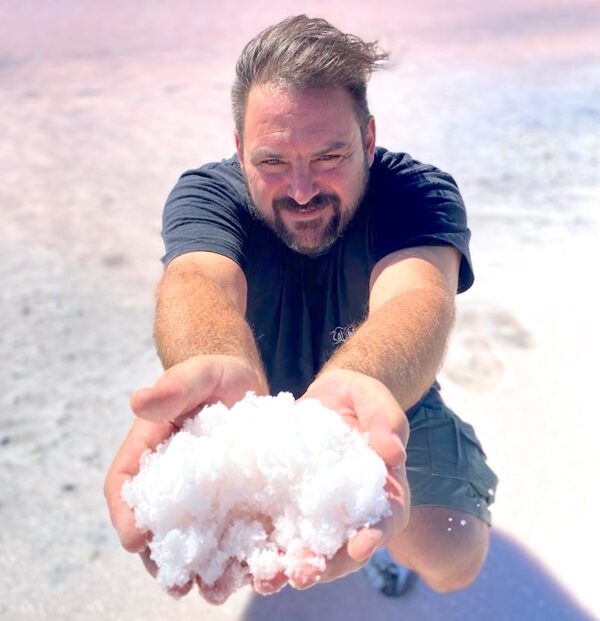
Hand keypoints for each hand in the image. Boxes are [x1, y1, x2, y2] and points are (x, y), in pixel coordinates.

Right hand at [104, 354, 267, 593]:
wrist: (240, 383)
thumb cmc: (211, 376)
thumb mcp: (196, 375)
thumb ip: (172, 388)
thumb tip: (140, 400)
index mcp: (145, 453)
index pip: (124, 489)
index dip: (126, 517)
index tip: (136, 540)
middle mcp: (166, 481)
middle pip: (153, 526)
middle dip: (162, 559)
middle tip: (178, 584)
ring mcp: (196, 495)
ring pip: (188, 539)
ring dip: (197, 567)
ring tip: (215, 589)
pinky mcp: (227, 500)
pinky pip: (223, 533)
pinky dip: (231, 554)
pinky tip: (247, 571)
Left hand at [286, 369, 410, 588]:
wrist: (322, 398)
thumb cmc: (355, 396)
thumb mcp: (371, 396)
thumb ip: (387, 419)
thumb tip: (394, 453)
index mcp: (382, 490)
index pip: (386, 520)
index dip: (375, 536)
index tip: (360, 546)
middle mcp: (351, 511)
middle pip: (345, 549)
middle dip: (325, 566)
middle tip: (301, 575)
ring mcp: (317, 513)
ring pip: (309, 550)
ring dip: (289, 569)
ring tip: (268, 578)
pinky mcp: (287, 507)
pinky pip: (278, 533)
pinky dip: (264, 550)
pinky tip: (245, 559)